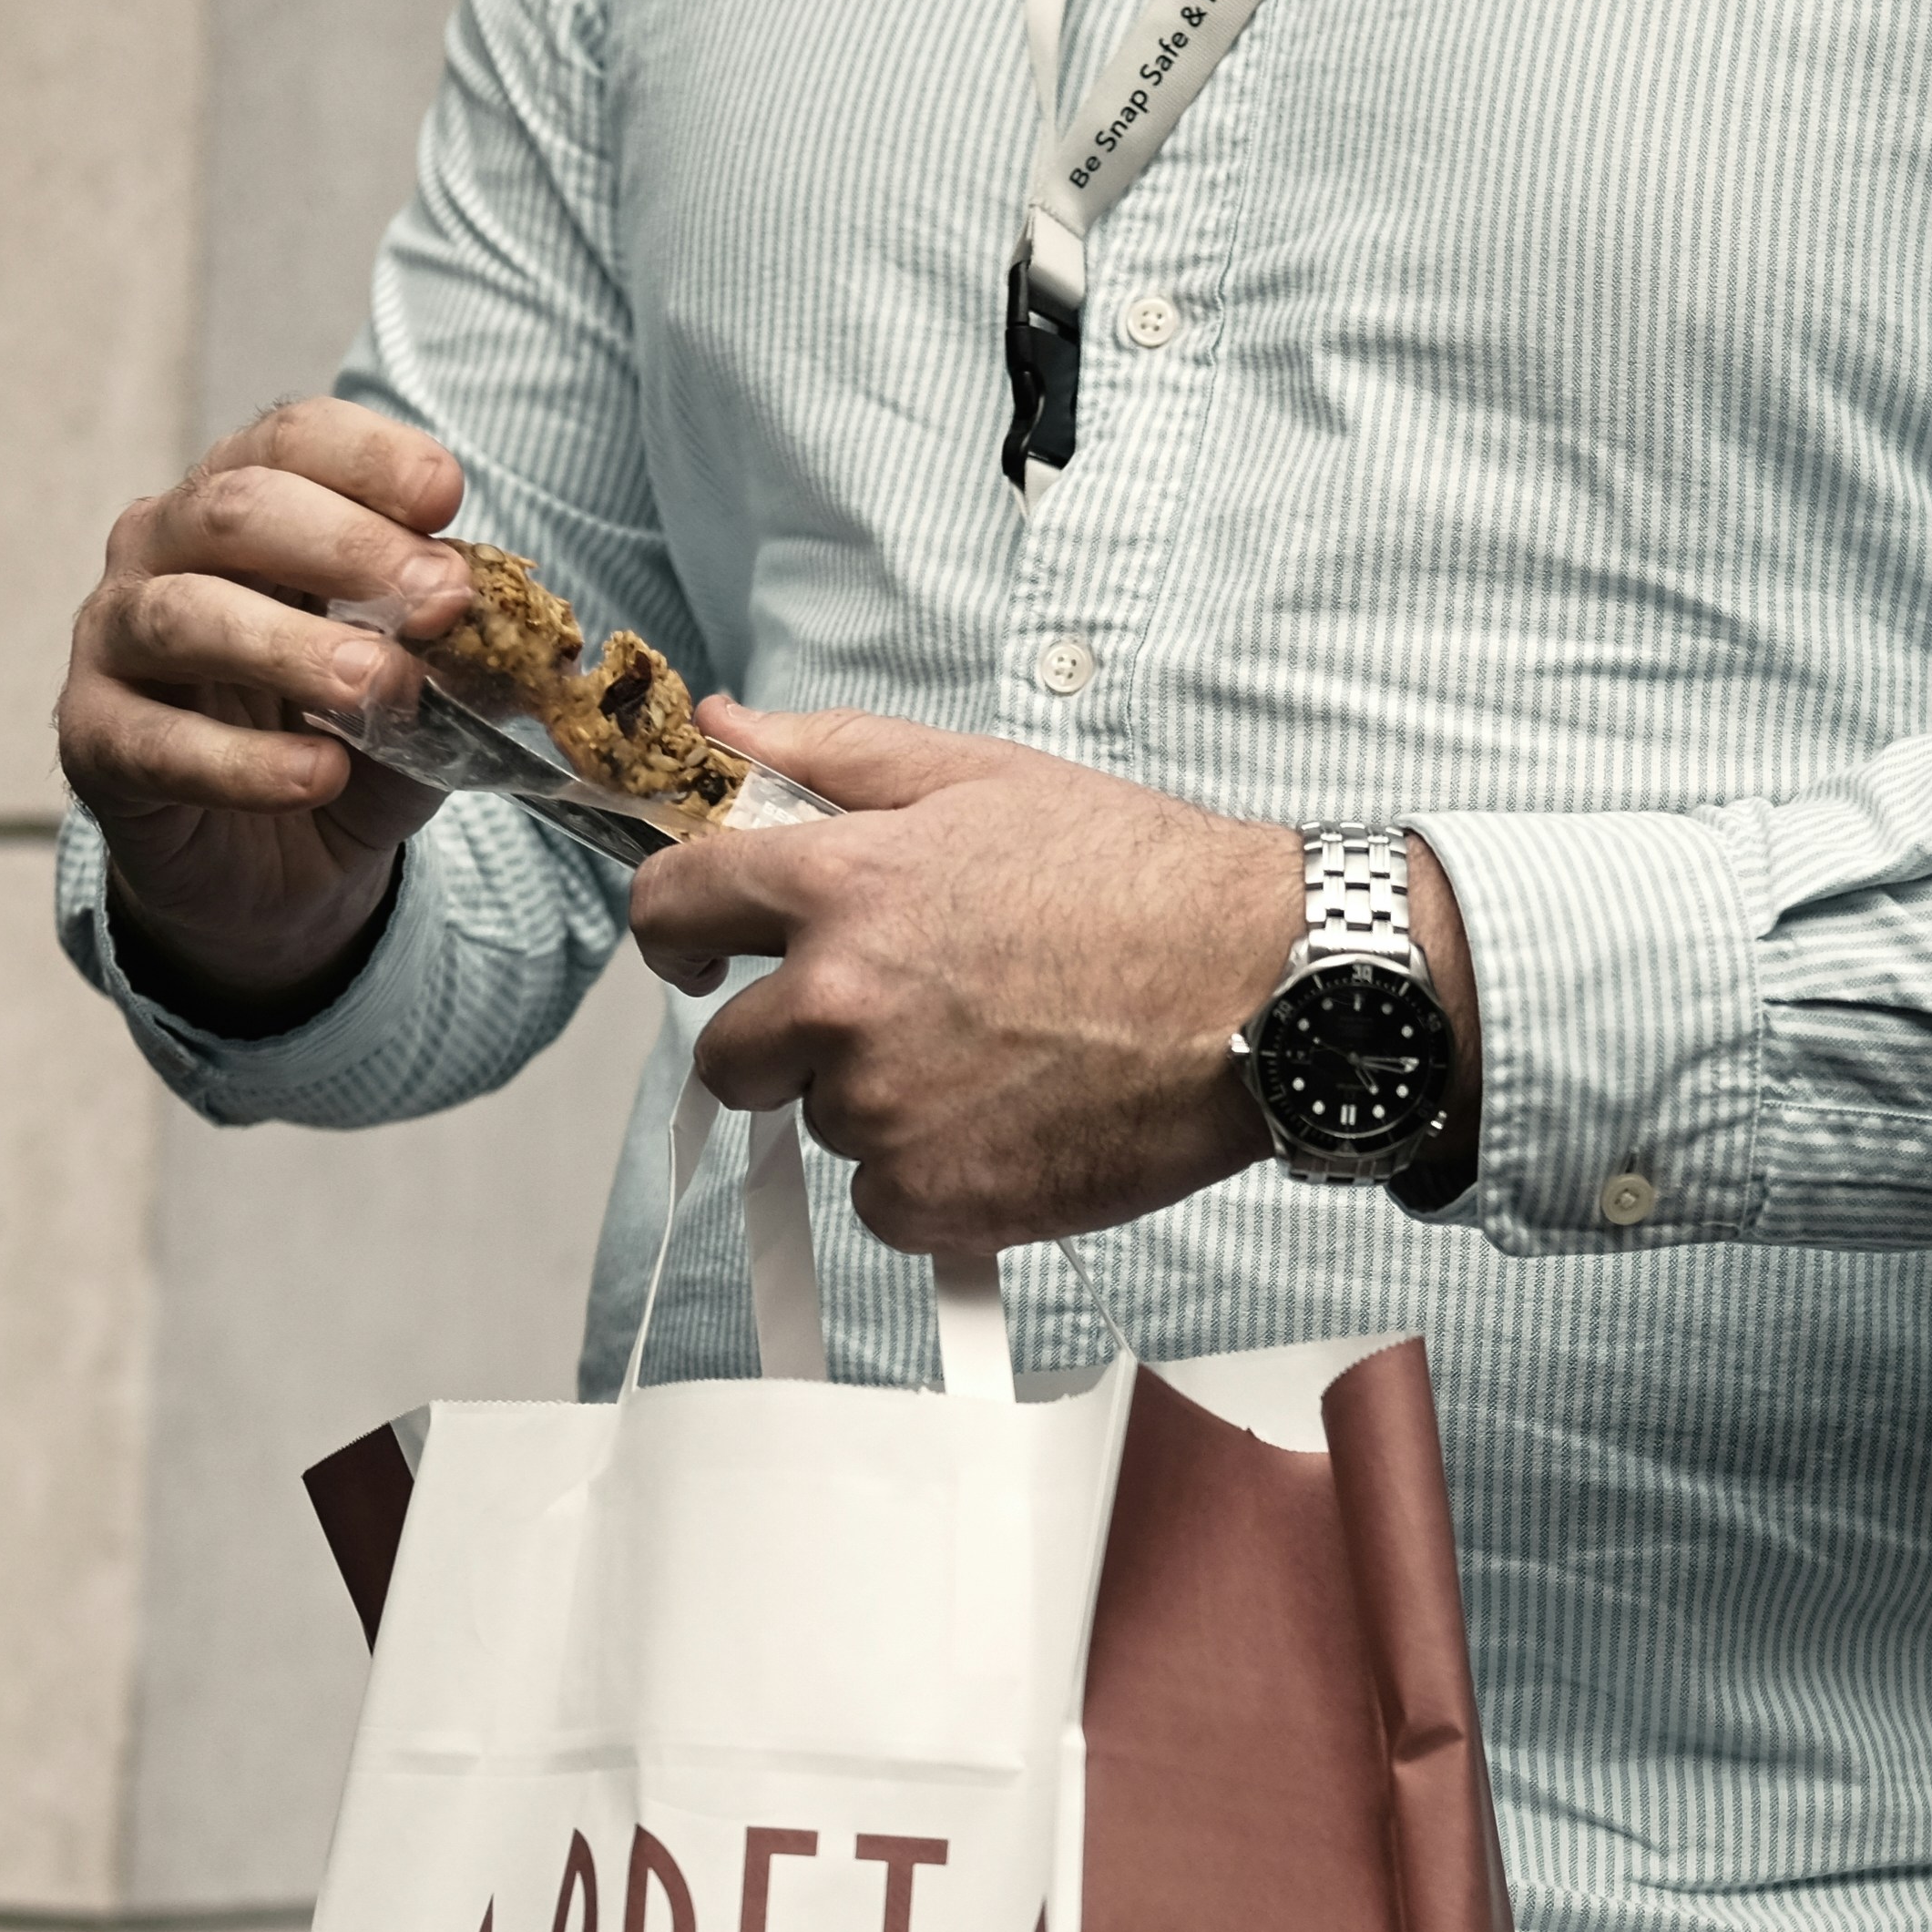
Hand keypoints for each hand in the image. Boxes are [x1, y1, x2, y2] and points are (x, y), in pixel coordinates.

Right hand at [59, 400, 479, 1024]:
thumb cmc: (343, 743)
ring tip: (383, 686)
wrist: (278, 867)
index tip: (446, 498)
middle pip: (233, 510)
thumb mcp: (425, 692)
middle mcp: (161, 550)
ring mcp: (116, 640)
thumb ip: (463, 655)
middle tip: (443, 600)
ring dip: (293, 646)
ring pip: (185, 615)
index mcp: (242, 508)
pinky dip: (246, 764)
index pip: (290, 441)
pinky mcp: (95, 738)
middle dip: (348, 547)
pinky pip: (157, 742)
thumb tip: (524, 633)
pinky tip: (322, 777)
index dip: (367, 460)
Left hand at [631, 706, 1365, 1252]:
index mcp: (840, 886)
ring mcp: (887, 1111)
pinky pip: (884, 1203)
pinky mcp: (938, 1199)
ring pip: (823, 1127)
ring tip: (989, 1061)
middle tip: (892, 1020)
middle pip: (731, 1056)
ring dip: (879, 1106)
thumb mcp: (979, 777)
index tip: (705, 956)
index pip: (673, 911)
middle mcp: (843, 1003)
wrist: (1259, 992)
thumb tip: (719, 728)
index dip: (677, 934)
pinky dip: (931, 1178)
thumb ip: (830, 757)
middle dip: (788, 1041)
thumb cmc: (1138, 880)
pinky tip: (1009, 1122)